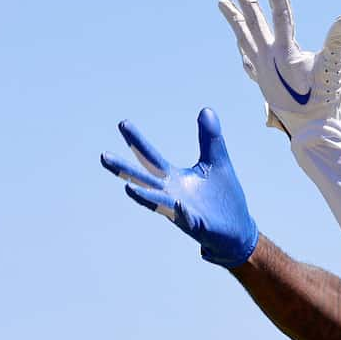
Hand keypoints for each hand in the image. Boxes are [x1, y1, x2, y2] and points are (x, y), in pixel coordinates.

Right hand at [101, 109, 259, 265]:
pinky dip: (182, 212)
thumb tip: (206, 110)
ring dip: (144, 196)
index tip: (122, 124)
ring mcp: (182, 212)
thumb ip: (210, 138)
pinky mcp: (198, 225)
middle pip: (144, 180)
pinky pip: (188, 219)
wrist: (237, 229)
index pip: (151, 158)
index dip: (137, 141)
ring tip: (128, 187)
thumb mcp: (217, 161)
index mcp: (174, 178)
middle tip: (103, 156)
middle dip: (124, 169)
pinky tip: (179, 205)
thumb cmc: (223, 196)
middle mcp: (171, 194)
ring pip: (158, 203)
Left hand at [217, 0, 340, 133]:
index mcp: (285, 53)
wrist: (311, 135)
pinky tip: (238, 44)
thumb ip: (338, 41)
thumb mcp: (333, 69)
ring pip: (243, 38)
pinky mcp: (262, 83)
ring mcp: (262, 72)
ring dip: (234, 19)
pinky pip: (247, 59)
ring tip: (222, 3)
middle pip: (253, 21)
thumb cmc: (324, 102)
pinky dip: (241, 47)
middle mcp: (268, 60)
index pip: (281, 16)